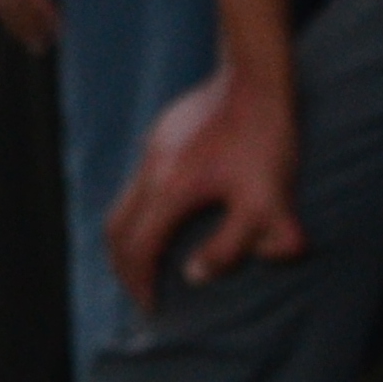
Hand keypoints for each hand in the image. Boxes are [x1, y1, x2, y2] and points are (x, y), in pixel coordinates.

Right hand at [105, 65, 301, 308]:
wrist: (258, 73)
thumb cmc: (266, 138)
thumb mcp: (265, 201)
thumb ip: (232, 246)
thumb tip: (196, 275)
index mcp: (169, 190)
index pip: (138, 250)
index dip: (141, 285)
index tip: (153, 308)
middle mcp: (151, 169)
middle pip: (117, 230)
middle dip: (125, 267)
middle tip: (143, 291)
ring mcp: (153, 147)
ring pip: (124, 204)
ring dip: (130, 238)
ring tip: (151, 259)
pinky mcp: (163, 132)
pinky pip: (139, 182)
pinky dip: (142, 210)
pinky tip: (170, 214)